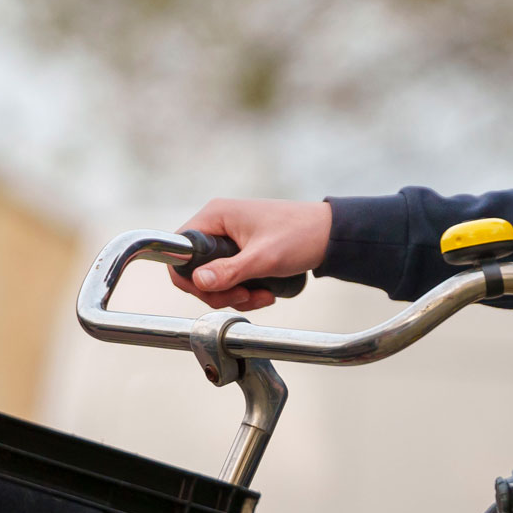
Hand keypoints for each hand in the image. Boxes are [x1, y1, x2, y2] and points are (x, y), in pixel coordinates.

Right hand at [171, 198, 331, 310]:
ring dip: (235, 294)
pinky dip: (244, 290)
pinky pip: (230, 276)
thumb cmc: (300, 236)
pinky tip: (266, 293)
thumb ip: (229, 271)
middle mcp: (218, 224)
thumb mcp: (263, 258)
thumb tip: (198, 281)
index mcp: (216, 216)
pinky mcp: (242, 249)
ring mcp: (230, 237)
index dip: (189, 277)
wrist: (331, 234)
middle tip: (244, 297)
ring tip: (262, 296)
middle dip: (219, 291)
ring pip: (215, 277)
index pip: (181, 250)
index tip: (213, 292)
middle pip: (197, 269)